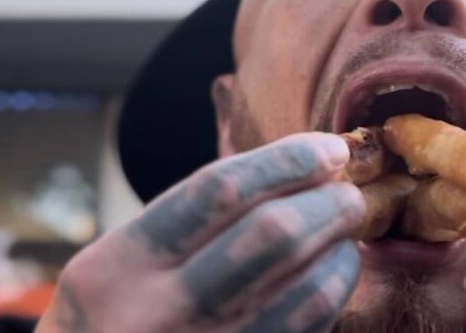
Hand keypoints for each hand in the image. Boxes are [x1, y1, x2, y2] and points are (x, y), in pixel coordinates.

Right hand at [36, 133, 364, 332]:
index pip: (220, 190)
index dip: (288, 161)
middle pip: (274, 234)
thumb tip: (299, 169)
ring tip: (344, 231)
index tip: (330, 150)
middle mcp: (155, 315)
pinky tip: (334, 271)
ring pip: (309, 290)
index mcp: (116, 267)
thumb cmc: (121, 317)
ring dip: (340, 248)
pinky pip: (309, 328)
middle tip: (349, 191)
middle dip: (328, 202)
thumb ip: (195, 219)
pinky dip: (334, 290)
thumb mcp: (126, 262)